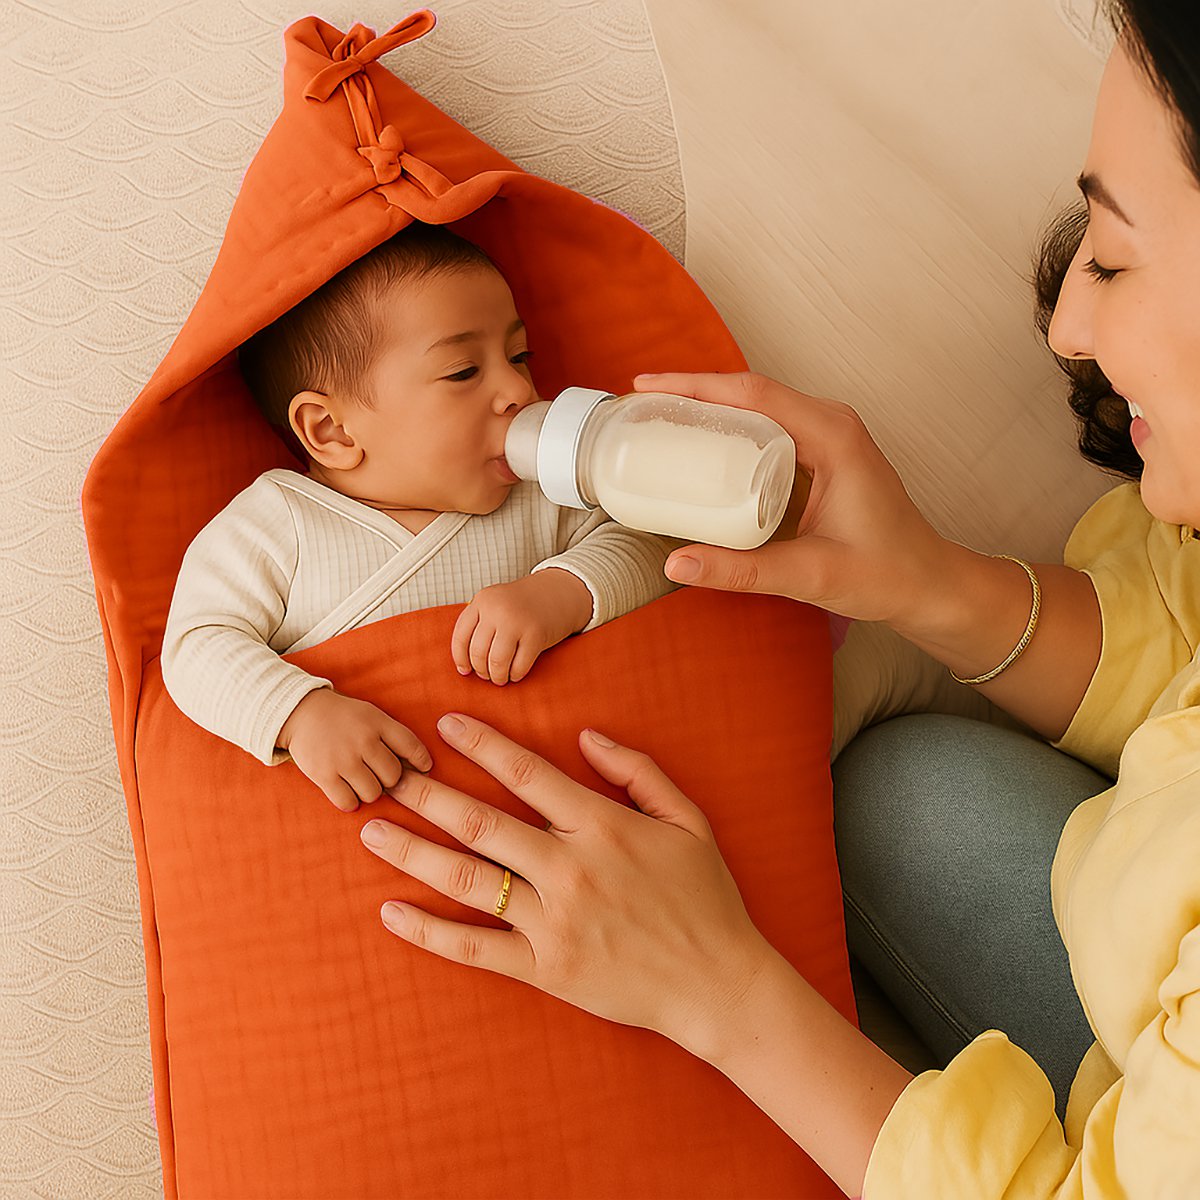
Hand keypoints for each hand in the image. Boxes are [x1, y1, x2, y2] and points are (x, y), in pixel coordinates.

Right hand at [277, 688, 431, 811]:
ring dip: (369, 792)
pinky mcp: (323, 774)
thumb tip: (419, 765)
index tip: (423, 769)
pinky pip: (348, 802)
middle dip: (390, 780)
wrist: (301, 711)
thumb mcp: (371, 715)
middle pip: (394, 776)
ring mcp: (343, 759)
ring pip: (373, 793)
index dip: (421, 762)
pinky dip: (350, 802)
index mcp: (378, 723)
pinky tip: (347, 792)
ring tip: (361, 782)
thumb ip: (392, 735)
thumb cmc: (343, 718)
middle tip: (379, 775)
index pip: (411, 746)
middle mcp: (363, 741)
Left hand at [359, 713, 773, 1054]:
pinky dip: (429, 932)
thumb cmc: (706, 898)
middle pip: (481, 823)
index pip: (528, 774)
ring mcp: (553, 922)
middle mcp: (570, 869)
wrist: (719, 983)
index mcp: (603, 827)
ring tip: (371, 831)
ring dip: (414, 853)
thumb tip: (586, 736)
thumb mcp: (689, 820)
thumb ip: (638, 772)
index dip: (482, 745)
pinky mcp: (545, 969)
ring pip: (468, 880)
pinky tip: (391, 912)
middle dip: (427, 794)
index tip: (444, 725)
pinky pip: (475, 948)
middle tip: (387, 774)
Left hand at [451, 568, 593, 684]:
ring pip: (496, 661)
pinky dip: (515, 675)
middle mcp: (497, 609)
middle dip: (481, 670)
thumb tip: (464, 664)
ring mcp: (517, 621)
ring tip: (501, 678)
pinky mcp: (536, 634)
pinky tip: (516, 674)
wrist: (558, 592)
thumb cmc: (523, 605)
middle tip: (487, 675)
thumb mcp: (496, 604)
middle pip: (478, 651)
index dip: (460, 658)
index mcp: (483, 600)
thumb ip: (480, 624)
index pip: (461, 635)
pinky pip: (519, 665)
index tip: (465, 670)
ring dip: (497, 676)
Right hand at [633, 371, 954, 627]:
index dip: (695, 385)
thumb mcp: (809, 576)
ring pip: (757, 407)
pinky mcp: (822, 455)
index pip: (753, 393)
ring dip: (709, 407)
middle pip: (749, 391)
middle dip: (692, 391)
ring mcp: (829, 437)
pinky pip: (768, 430)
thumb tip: (677, 564)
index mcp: (834, 437)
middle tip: (639, 405)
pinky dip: (729, 430)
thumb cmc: (886, 574)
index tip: (647, 387)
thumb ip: (741, 570)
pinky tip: (699, 445)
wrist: (928, 585)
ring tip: (658, 418)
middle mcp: (832, 425)